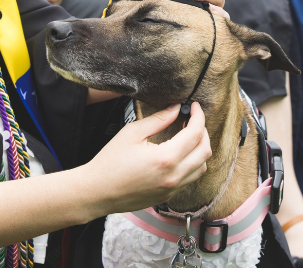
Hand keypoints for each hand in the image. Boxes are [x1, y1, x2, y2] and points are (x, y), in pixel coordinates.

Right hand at [84, 103, 210, 215]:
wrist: (97, 192)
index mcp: (166, 158)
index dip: (198, 116)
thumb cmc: (110, 162)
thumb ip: (158, 120)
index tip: (193, 107)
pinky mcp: (168, 197)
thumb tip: (176, 109)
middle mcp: (174, 176)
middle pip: (205, 151)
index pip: (195, 133)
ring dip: (199, 149)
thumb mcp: (132, 133)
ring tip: (187, 136)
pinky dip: (192, 163)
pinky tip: (179, 154)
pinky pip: (190, 179)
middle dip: (203, 131)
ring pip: (202, 167)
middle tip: (192, 119)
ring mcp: (172, 189)